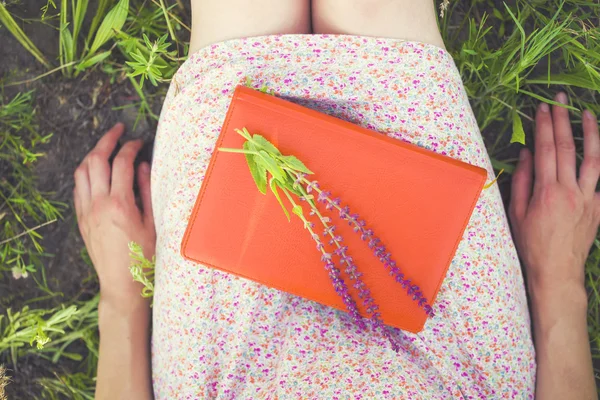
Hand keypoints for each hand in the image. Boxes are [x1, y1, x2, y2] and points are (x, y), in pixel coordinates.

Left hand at [74, 123, 154, 308]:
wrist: (123, 284)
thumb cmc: (144, 257)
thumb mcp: (153, 223)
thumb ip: (147, 191)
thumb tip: (142, 166)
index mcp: (120, 204)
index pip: (122, 163)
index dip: (131, 147)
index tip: (139, 141)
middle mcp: (99, 204)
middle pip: (96, 160)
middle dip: (107, 140)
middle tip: (118, 130)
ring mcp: (87, 212)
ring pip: (82, 172)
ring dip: (93, 154)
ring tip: (105, 147)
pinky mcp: (81, 220)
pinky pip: (78, 188)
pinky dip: (86, 173)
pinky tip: (95, 172)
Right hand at [509, 93, 599, 293]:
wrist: (557, 270)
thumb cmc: (531, 243)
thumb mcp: (516, 212)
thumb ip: (522, 181)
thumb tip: (526, 154)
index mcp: (547, 192)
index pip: (546, 150)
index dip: (544, 126)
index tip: (542, 108)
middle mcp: (570, 191)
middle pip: (569, 147)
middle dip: (563, 120)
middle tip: (560, 100)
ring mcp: (589, 198)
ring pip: (594, 158)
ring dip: (592, 133)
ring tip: (588, 113)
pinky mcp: (599, 207)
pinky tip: (598, 148)